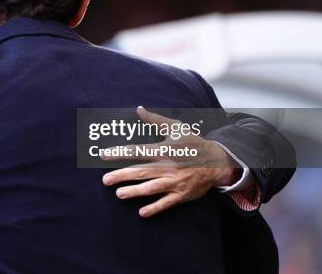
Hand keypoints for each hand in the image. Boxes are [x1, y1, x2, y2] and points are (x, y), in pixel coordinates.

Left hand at [101, 106, 239, 217]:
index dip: (120, 153)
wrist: (217, 162)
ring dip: (135, 192)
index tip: (103, 155)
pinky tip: (142, 212)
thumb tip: (139, 109)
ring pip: (152, 188)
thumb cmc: (193, 143)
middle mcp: (169, 166)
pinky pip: (167, 203)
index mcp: (165, 150)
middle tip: (105, 180)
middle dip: (122, 176)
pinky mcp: (182, 194)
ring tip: (119, 194)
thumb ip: (155, 120)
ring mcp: (176, 182)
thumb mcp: (176, 128)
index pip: (138, 151)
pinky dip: (155, 208)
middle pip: (142, 171)